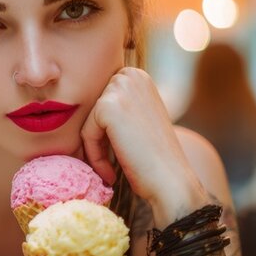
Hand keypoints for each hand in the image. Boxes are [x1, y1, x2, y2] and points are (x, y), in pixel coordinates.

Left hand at [80, 67, 207, 222]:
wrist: (171, 180)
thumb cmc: (154, 157)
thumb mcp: (138, 119)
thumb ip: (118, 107)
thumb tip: (85, 106)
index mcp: (137, 76)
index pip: (99, 102)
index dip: (103, 131)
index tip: (116, 153)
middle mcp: (130, 75)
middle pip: (92, 111)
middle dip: (97, 138)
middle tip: (110, 164)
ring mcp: (120, 88)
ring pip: (87, 123)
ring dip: (94, 149)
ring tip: (109, 169)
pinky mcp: (107, 106)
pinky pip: (86, 133)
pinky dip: (93, 156)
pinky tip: (110, 172)